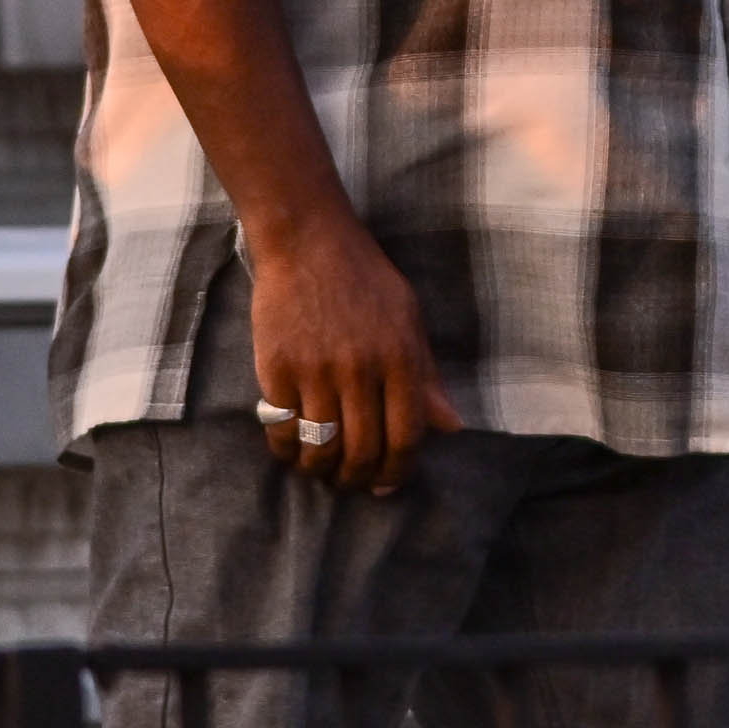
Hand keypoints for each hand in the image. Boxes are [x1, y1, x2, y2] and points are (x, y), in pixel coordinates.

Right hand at [246, 218, 461, 496]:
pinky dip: (285, 450)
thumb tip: (452, 427)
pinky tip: (291, 450)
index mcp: (400, 358)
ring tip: (321, 470)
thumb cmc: (365, 281)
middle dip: (357, 479)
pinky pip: (281, 429)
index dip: (397, 471)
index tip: (386, 484)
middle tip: (351, 482)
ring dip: (320, 471)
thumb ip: (426, 377)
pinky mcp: (277, 368)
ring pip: (320, 447)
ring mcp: (316, 370)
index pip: (405, 436)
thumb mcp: (409, 320)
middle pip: (362, 450)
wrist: (308, 243)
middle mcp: (361, 370)